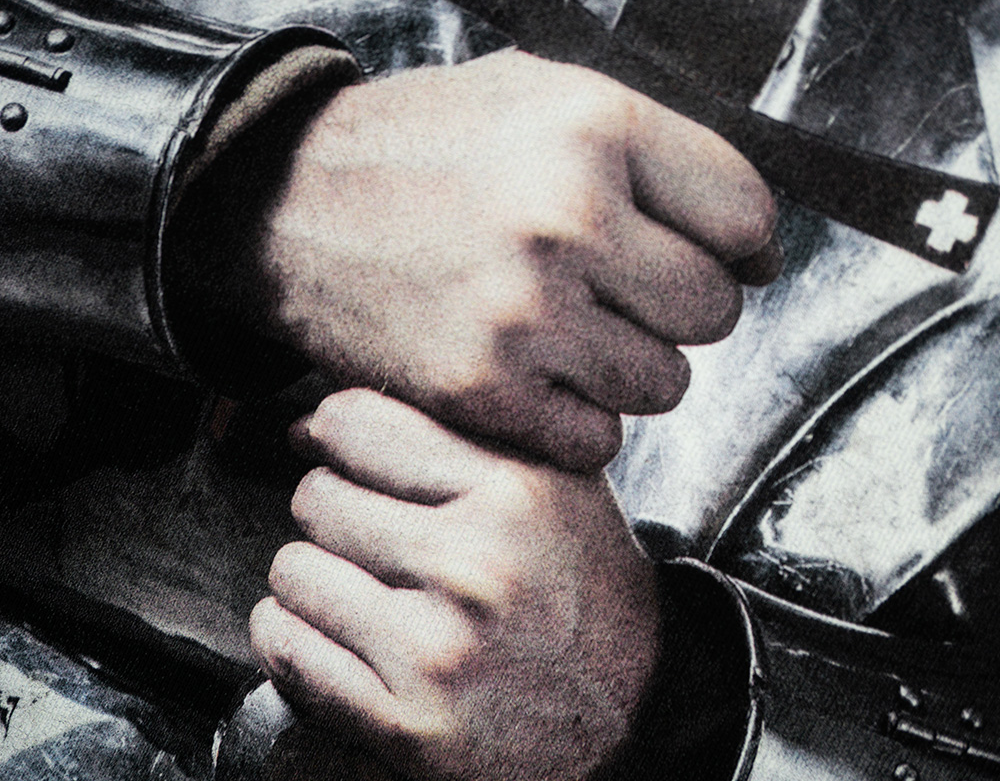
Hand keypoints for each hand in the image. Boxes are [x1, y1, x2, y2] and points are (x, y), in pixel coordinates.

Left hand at [249, 388, 661, 779]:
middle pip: (317, 498)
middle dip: (331, 512)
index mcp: (514, 489)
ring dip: (312, 580)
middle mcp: (476, 563)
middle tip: (367, 536)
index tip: (343, 458)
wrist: (636, 708)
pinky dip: (293, 638)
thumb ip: (451, 435)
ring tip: (358, 590)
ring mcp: (438, 649)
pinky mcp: (408, 724)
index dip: (335, 435)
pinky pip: (289, 652)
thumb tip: (311, 425)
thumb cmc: (581, 583)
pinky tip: (335, 636)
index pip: (358, 423)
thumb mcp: (553, 481)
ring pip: (293, 572)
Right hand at [254, 49, 779, 470]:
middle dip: (678, 307)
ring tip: (568, 332)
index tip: (707, 254)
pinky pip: (598, 439)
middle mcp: (567, 217)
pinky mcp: (482, 389)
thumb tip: (757, 247)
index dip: (737, 243)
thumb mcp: (538, 98)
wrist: (288, 205)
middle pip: (713, 309)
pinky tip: (538, 376)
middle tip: (620, 293)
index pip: (746, 216)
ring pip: (664, 384)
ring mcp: (523, 312)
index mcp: (593, 128)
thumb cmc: (419, 153)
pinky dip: (578, 419)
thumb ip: (658, 157)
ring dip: (629, 368)